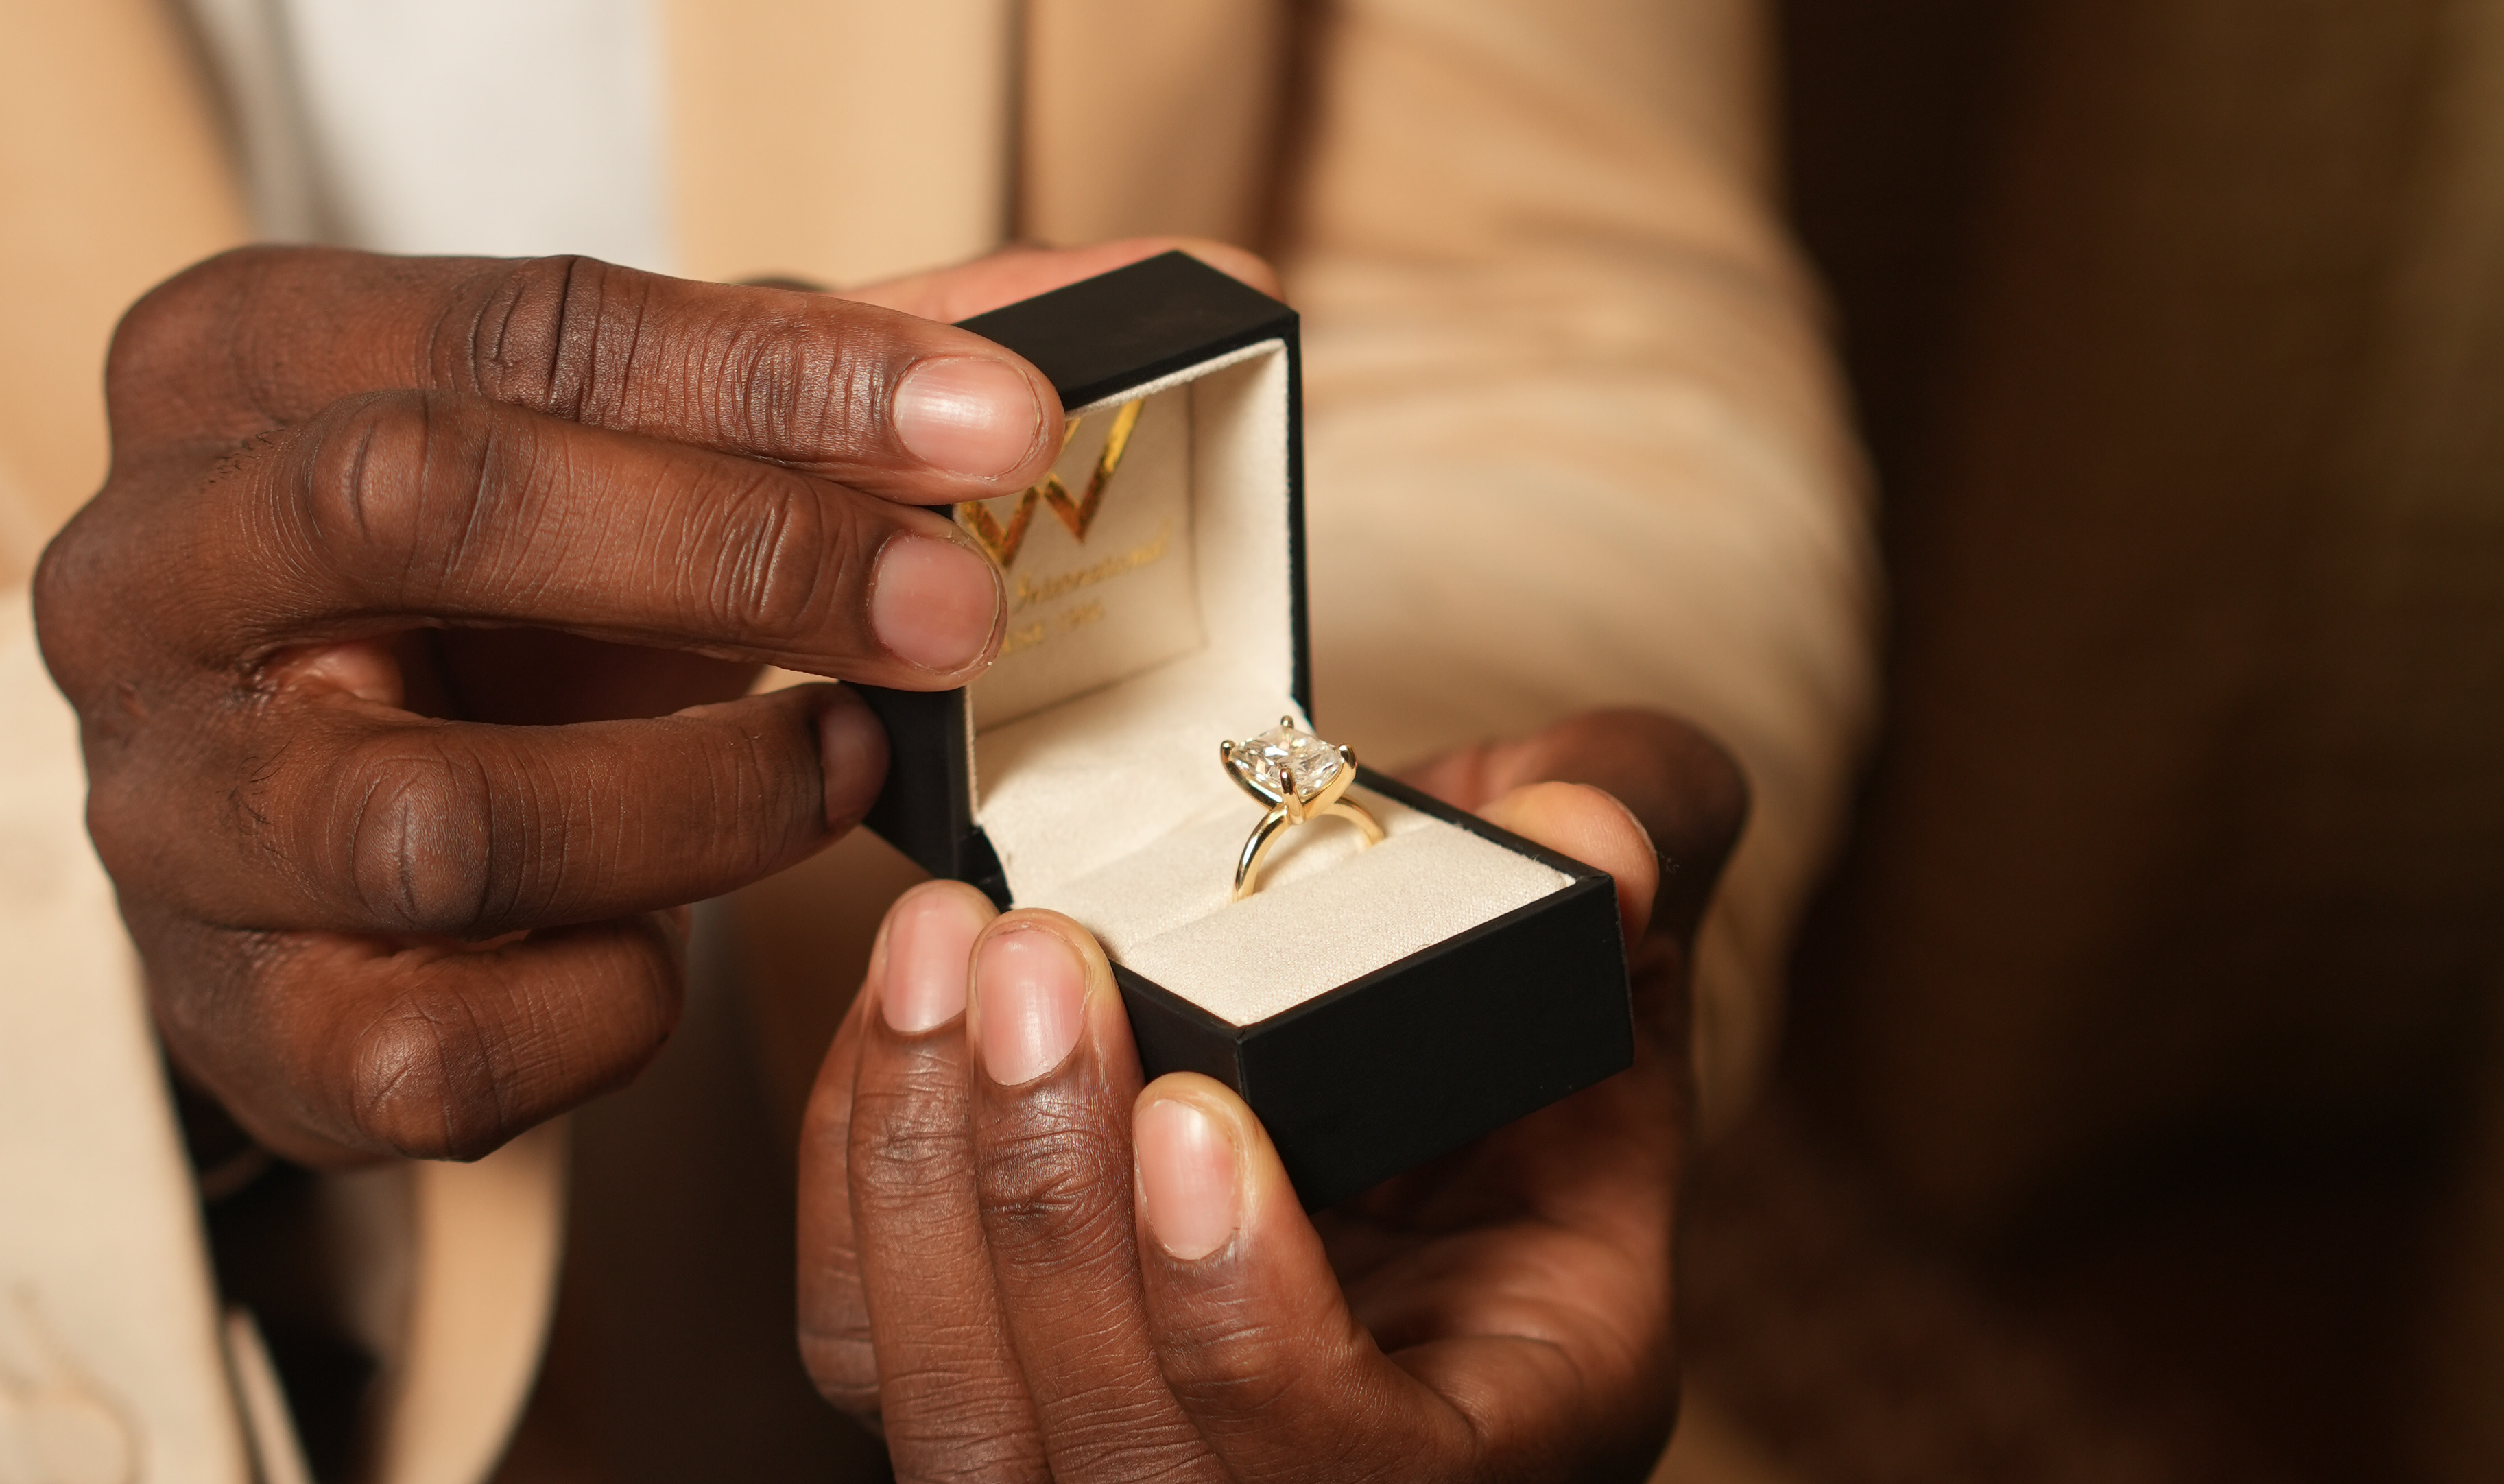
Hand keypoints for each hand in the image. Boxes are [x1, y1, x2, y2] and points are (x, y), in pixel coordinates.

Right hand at [34, 237, 1259, 1165]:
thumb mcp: (631, 451)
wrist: (324, 820)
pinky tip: (667, 938)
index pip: (523, 332)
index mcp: (238, 370)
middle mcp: (147, 580)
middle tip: (957, 615)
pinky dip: (613, 1001)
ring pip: (445, 818)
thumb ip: (828, 381)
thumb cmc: (504, 600)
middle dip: (744, 557)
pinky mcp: (248, 1030)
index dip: (784, 376)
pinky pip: (456, 1043)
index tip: (999, 420)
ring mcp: (179, 822)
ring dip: (706, 801)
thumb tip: (1090, 304)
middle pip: (439, 513)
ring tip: (846, 770)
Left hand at [798, 711, 1744, 1482]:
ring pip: (970, 1432)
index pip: (1369, 1473)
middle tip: (1035, 967)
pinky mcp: (1005, 1378)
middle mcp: (1316, 1479)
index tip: (1198, 1112)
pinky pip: (869, 1346)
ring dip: (928, 1186)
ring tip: (947, 953)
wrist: (1416, 1054)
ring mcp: (1141, 1446)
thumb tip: (1592, 839)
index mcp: (1510, 1423)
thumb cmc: (1535, 1031)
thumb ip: (1640, 853)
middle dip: (1052, 1218)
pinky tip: (901, 1008)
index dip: (1252, 1329)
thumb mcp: (1626, 938)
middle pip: (1128, 1471)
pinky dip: (863, 1177)